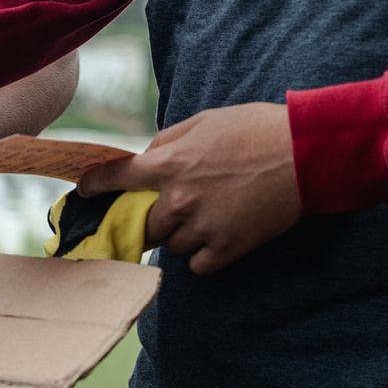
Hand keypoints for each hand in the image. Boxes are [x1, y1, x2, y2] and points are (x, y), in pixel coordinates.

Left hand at [77, 102, 300, 274]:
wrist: (304, 154)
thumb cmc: (255, 129)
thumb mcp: (203, 121)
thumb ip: (167, 142)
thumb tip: (145, 159)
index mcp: (169, 163)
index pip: (115, 179)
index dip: (94, 186)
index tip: (83, 193)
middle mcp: (179, 199)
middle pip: (144, 222)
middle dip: (154, 215)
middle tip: (176, 204)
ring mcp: (203, 226)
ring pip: (172, 245)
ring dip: (181, 234)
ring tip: (209, 214)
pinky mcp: (229, 248)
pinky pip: (198, 266)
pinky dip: (203, 256)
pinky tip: (218, 237)